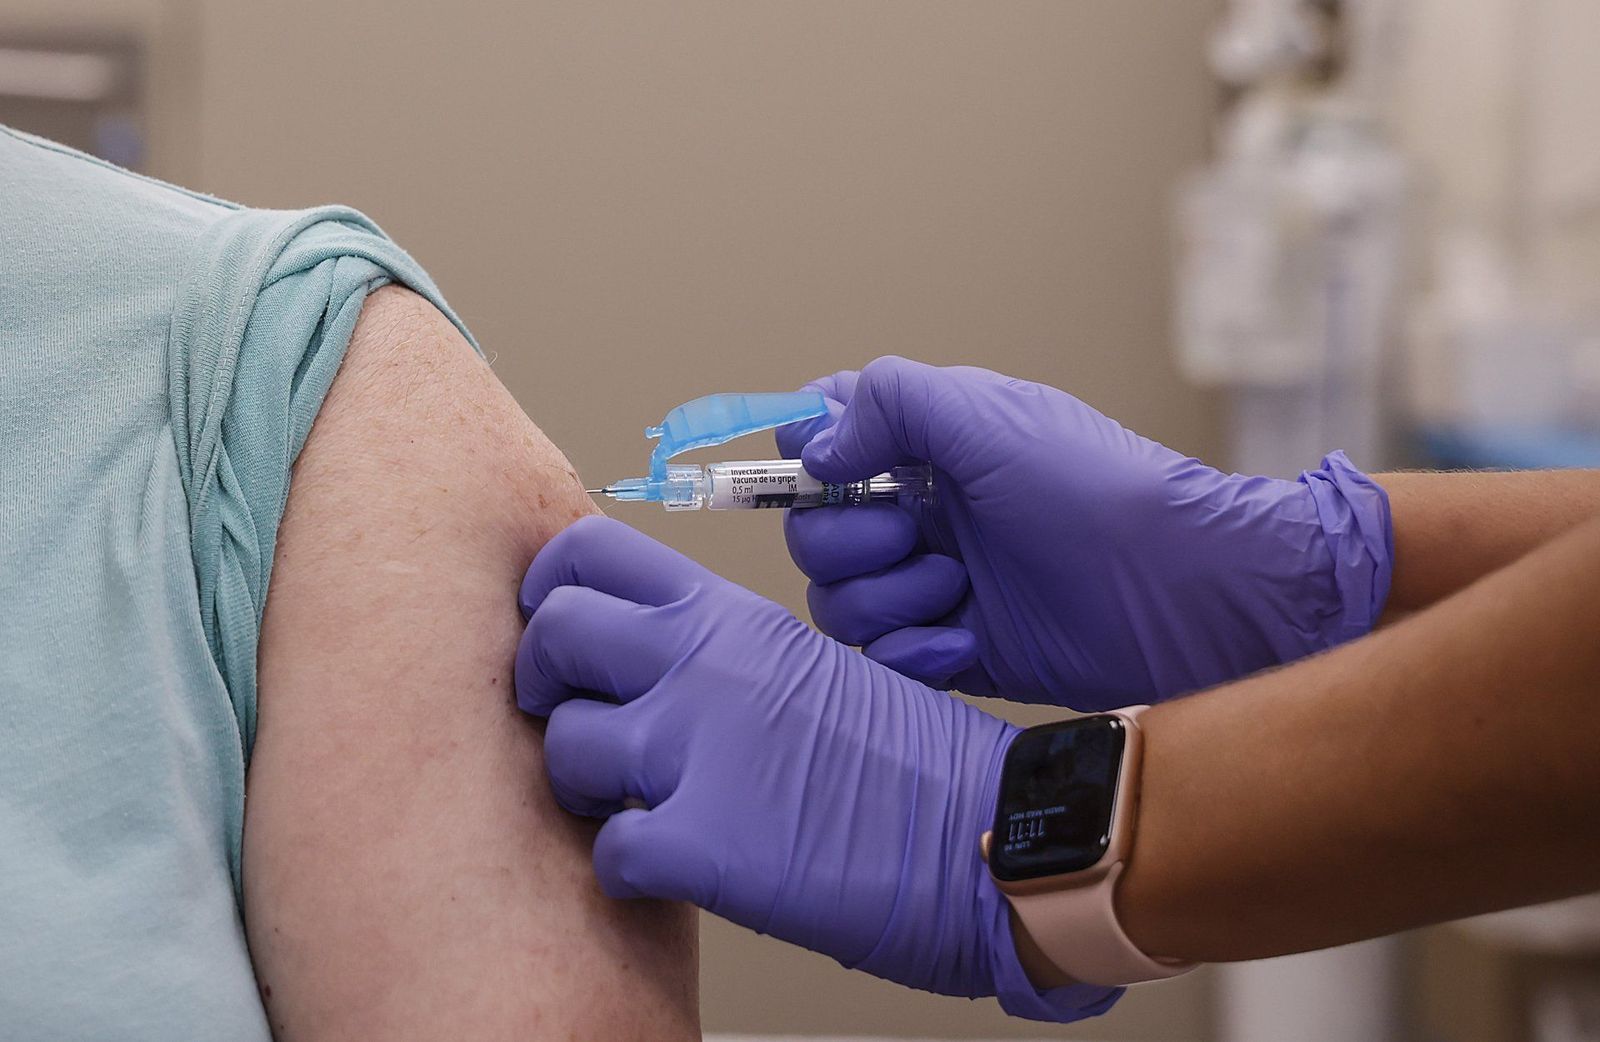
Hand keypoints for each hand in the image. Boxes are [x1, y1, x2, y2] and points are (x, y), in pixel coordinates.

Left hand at [514, 517, 1118, 1021]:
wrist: (993, 834)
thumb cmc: (917, 764)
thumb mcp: (814, 666)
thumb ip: (722, 655)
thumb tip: (639, 666)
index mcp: (733, 617)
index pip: (588, 556)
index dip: (551, 592)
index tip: (558, 629)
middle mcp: (703, 666)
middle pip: (551, 634)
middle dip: (547, 685)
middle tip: (581, 720)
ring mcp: (695, 750)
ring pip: (561, 747)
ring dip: (588, 787)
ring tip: (640, 804)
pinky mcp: (700, 845)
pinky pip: (607, 852)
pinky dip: (631, 869)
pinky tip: (678, 865)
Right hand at [778, 356, 1391, 707]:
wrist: (1178, 592)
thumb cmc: (1095, 490)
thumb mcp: (990, 415)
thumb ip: (890, 402)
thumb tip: (818, 447)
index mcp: (926, 448)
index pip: (824, 442)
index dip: (808, 457)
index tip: (830, 470)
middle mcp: (922, 514)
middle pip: (814, 533)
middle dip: (850, 541)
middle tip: (914, 537)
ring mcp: (935, 585)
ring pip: (839, 602)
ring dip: (887, 599)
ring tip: (958, 592)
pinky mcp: (954, 652)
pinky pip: (883, 660)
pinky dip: (913, 654)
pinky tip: (965, 642)